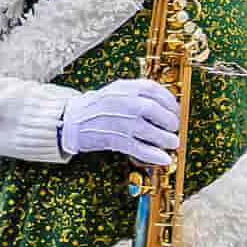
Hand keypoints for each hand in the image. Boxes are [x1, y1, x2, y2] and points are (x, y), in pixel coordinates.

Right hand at [60, 78, 179, 165]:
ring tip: (173, 142)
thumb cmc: (98, 106)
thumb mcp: (116, 91)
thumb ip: (138, 94)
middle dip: (170, 120)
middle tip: (174, 127)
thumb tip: (167, 104)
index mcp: (124, 88)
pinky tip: (163, 158)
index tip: (176, 110)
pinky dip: (153, 154)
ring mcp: (118, 121)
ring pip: (149, 130)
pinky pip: (138, 148)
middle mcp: (122, 102)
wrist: (70, 120)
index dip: (170, 101)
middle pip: (154, 110)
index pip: (154, 90)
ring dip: (165, 139)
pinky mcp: (113, 139)